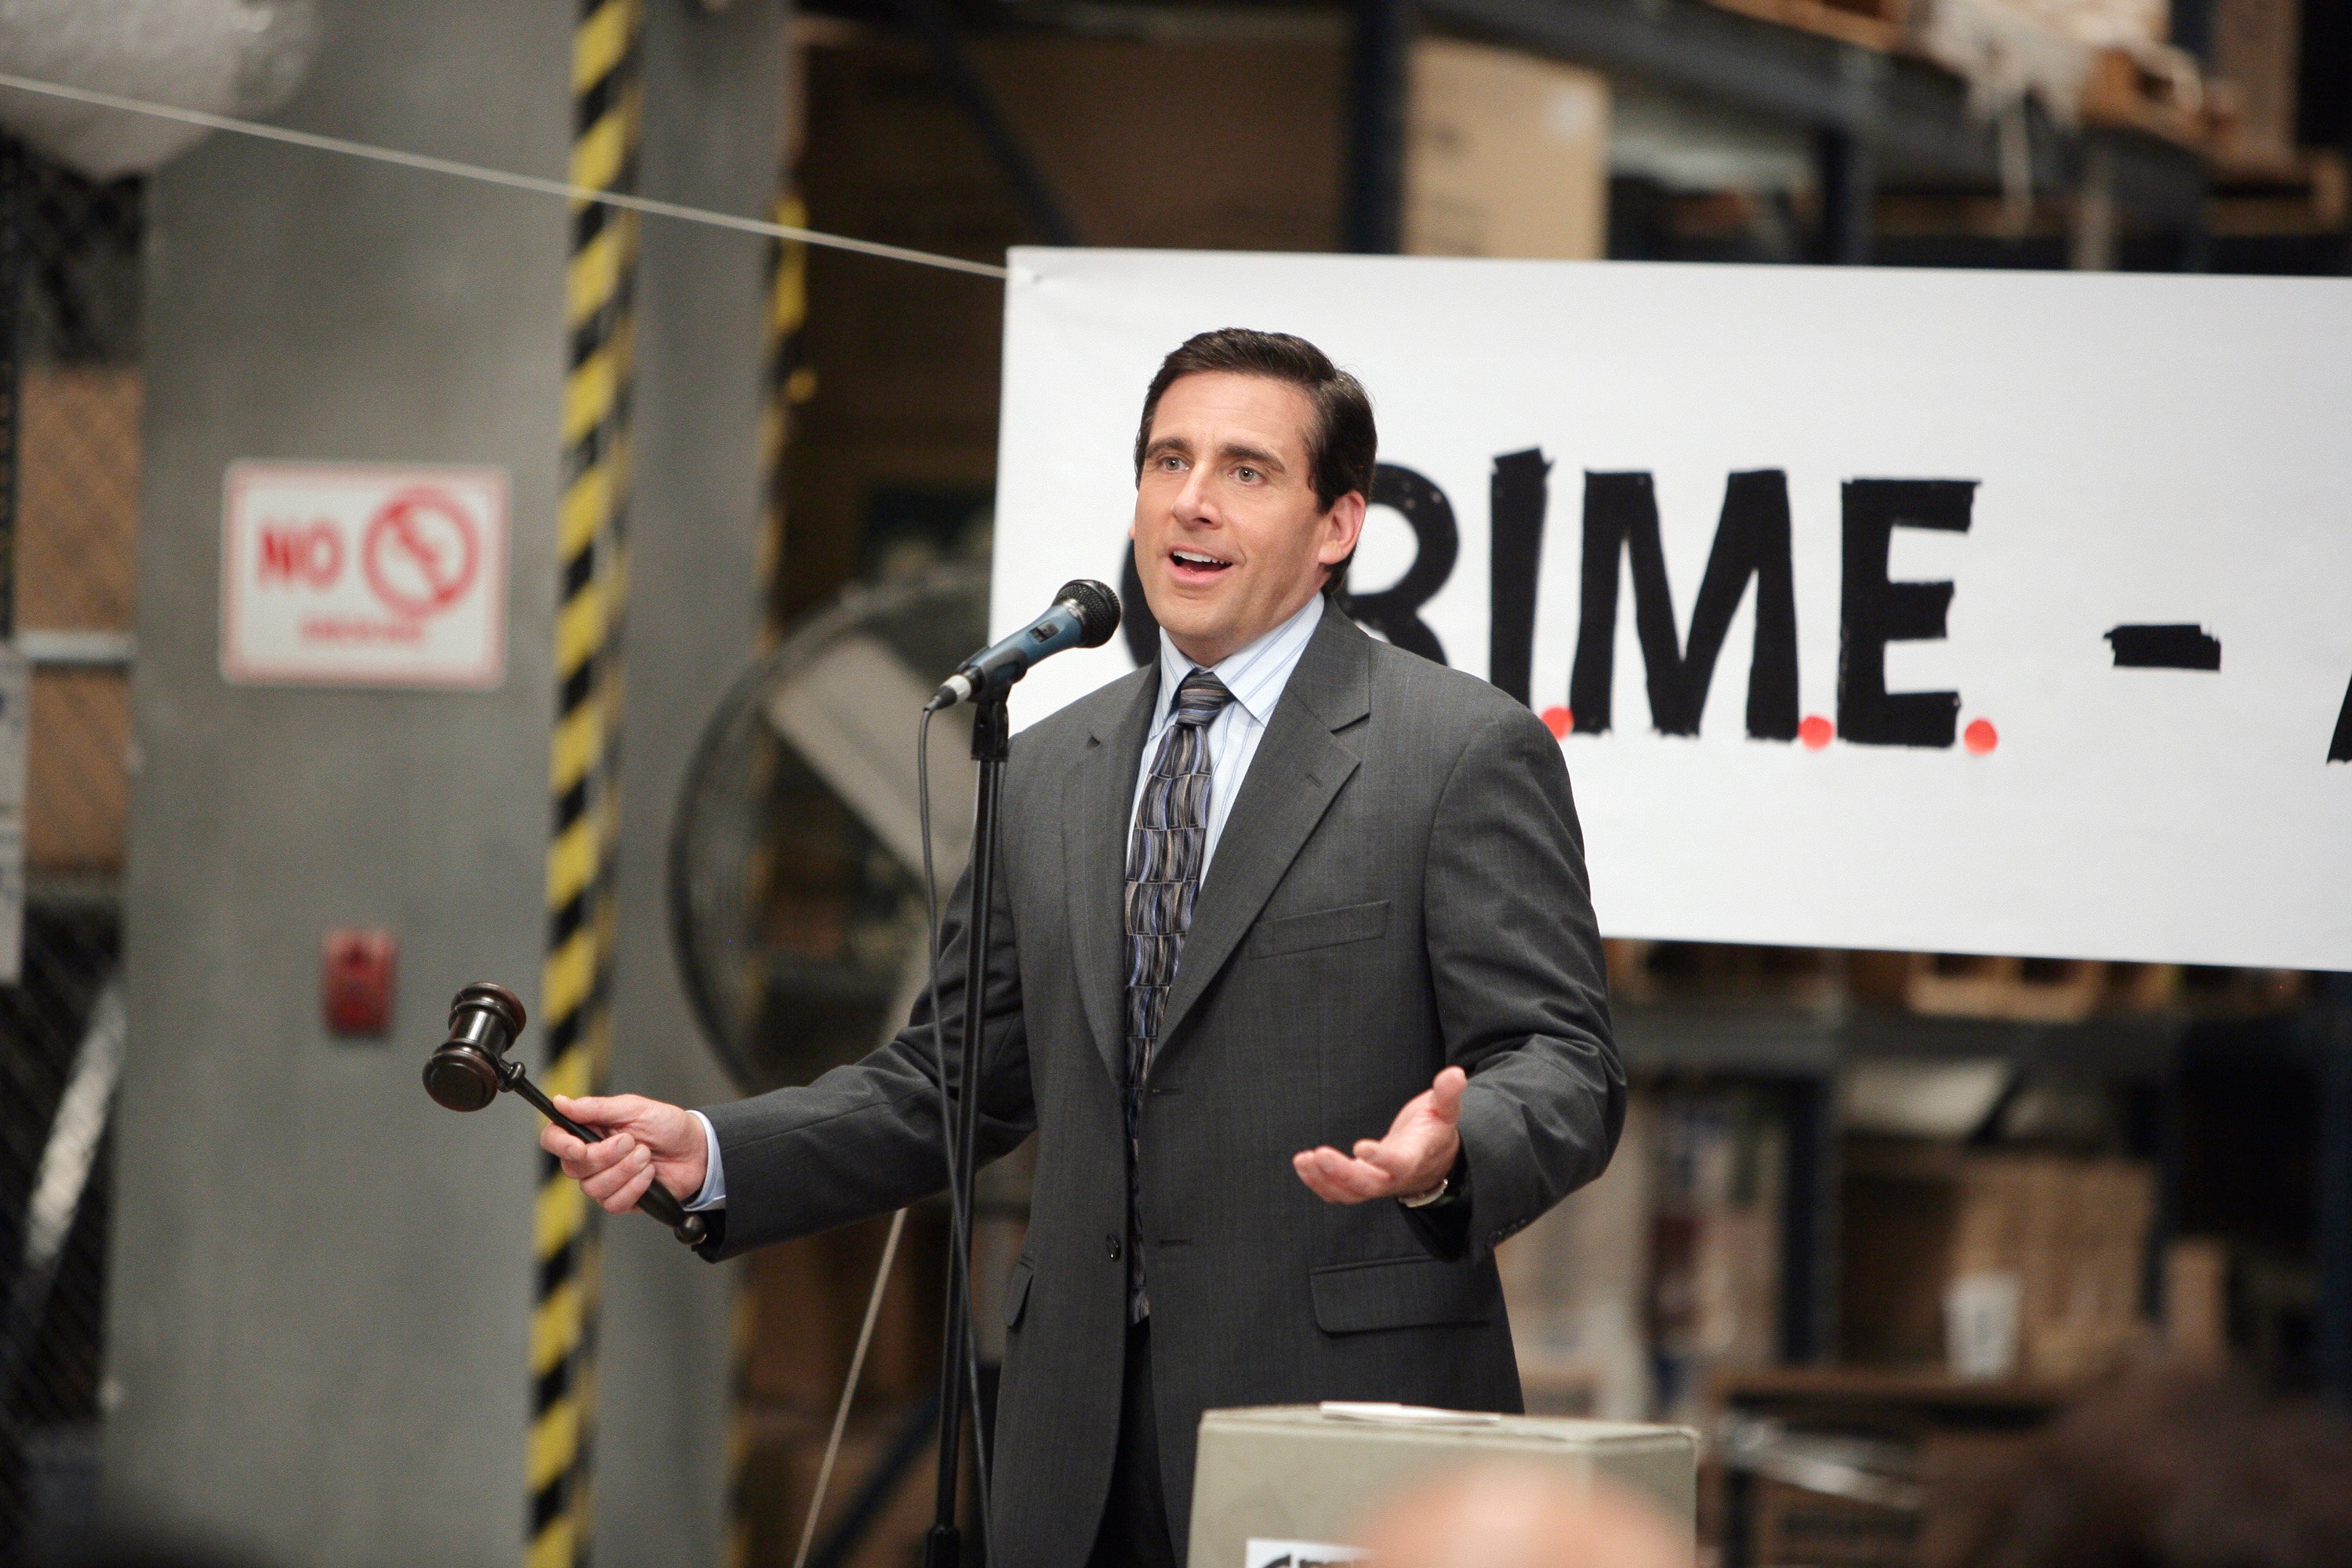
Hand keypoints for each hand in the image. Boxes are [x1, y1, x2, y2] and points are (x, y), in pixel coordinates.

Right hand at [539, 1094, 707, 1215]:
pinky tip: (649, 1175)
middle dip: (605, 1156)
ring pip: (593, 1188)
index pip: (554, 1138)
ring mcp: (605, 1180)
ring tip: (645, 1155)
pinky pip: (613, 1202)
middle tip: (631, 1141)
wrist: (696, 1150)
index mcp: (591, 1130)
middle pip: (573, 1167)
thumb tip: (561, 1102)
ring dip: (624, 1170)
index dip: (559, 1144)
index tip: (577, 1146)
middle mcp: (592, 1157)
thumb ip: (596, 1107)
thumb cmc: (667, 1126)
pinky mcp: (621, 1199)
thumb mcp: (634, 1108)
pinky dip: (635, 1187)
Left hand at [1292, 1066, 1464, 1204]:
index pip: (1399, 1163)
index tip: (1360, 1147)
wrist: (1435, 1157)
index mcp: (1415, 1158)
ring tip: (1303, 1160)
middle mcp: (1395, 1178)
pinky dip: (1319, 1183)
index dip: (1381, 1158)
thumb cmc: (1436, 1128)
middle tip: (1318, 1154)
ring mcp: (1378, 1184)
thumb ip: (1448, 1093)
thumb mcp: (1446, 1109)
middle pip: (1368, 1185)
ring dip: (1324, 1180)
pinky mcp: (1363, 1184)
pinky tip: (1303, 1165)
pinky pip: (1340, 1193)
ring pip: (1350, 1193)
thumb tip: (1456, 1073)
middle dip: (1342, 1173)